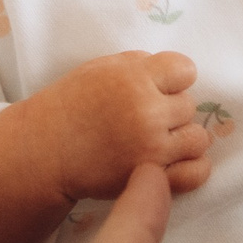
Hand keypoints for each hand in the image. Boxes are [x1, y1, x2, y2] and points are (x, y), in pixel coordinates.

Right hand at [23, 51, 212, 203]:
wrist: (44, 151)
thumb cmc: (71, 105)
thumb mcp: (99, 68)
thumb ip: (138, 65)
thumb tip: (173, 73)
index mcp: (133, 78)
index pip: (186, 70)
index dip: (173, 79)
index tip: (158, 87)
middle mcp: (146, 112)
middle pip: (189, 105)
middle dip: (170, 109)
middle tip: (145, 117)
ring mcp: (151, 148)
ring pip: (197, 138)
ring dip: (181, 138)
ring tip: (159, 139)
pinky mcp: (150, 178)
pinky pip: (196, 172)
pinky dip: (192, 168)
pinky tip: (175, 161)